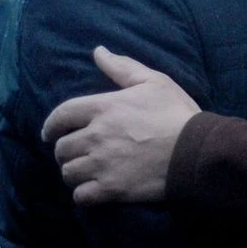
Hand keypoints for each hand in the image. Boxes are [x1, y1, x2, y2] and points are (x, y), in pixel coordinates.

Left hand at [41, 46, 200, 205]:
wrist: (197, 151)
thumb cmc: (177, 113)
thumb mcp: (154, 82)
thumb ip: (122, 67)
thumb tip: (98, 51)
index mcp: (103, 108)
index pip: (61, 115)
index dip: (51, 125)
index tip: (49, 133)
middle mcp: (96, 136)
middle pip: (62, 148)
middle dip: (66, 151)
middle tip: (76, 153)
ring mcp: (101, 164)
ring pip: (69, 172)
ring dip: (75, 172)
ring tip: (85, 172)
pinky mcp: (111, 189)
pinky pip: (82, 196)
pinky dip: (84, 194)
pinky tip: (93, 190)